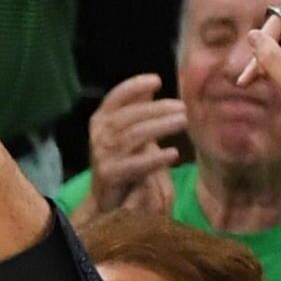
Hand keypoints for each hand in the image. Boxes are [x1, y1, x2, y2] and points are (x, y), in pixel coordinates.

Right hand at [82, 74, 184, 219]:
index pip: (114, 98)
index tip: (157, 80)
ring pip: (134, 136)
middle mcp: (98, 136)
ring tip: (183, 122)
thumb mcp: (127, 132)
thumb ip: (136, 111)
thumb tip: (151, 86)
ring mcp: (102, 156)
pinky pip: (136, 164)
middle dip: (156, 109)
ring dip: (160, 127)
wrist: (107, 199)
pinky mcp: (109, 175)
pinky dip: (155, 158)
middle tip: (182, 107)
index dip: (134, 87)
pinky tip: (174, 154)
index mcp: (100, 121)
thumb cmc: (122, 161)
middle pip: (128, 116)